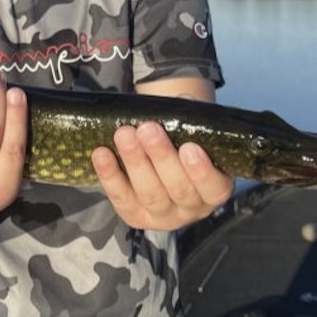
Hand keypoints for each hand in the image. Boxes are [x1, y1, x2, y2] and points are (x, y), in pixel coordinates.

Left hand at [91, 122, 233, 230]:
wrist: (161, 158)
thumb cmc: (182, 142)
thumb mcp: (193, 130)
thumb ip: (190, 118)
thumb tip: (183, 101)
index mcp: (214, 188)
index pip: (213, 187)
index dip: (201, 171)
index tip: (189, 146)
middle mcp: (191, 207)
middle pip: (178, 188)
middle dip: (161, 156)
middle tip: (148, 129)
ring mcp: (163, 215)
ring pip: (150, 194)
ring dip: (135, 162)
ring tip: (124, 134)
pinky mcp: (135, 216)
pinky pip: (122, 198)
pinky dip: (110, 175)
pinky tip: (101, 153)